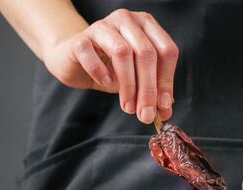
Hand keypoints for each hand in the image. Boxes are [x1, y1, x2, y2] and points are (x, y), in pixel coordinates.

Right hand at [43, 9, 178, 123]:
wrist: (75, 63)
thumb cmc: (110, 69)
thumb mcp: (136, 80)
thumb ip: (152, 92)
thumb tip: (165, 111)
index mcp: (147, 26)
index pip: (167, 51)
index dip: (166, 81)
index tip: (163, 108)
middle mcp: (127, 20)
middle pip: (147, 53)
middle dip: (148, 89)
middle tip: (146, 115)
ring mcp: (103, 26)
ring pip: (123, 52)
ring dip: (128, 85)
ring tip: (128, 107)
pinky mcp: (80, 38)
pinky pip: (91, 54)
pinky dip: (100, 72)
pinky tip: (106, 83)